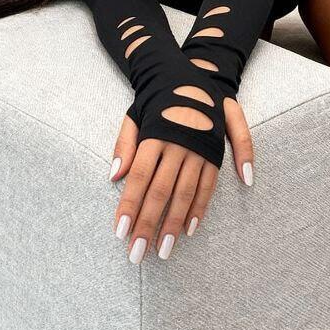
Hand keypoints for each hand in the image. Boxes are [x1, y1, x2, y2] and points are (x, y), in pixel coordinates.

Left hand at [108, 100, 254, 262]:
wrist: (199, 77)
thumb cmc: (159, 101)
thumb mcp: (135, 113)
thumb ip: (124, 143)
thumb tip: (114, 175)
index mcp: (156, 134)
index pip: (139, 177)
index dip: (129, 205)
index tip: (119, 232)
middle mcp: (179, 143)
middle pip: (161, 191)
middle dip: (147, 224)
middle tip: (137, 253)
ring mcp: (200, 149)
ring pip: (186, 193)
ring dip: (173, 224)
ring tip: (163, 249)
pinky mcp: (216, 153)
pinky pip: (208, 186)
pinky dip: (199, 209)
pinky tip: (188, 230)